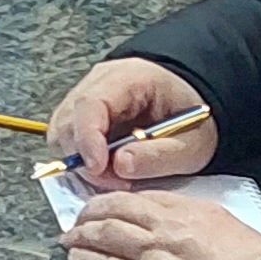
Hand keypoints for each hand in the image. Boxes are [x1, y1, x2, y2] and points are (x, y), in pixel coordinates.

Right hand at [47, 56, 215, 187]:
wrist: (196, 103)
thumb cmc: (194, 117)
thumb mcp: (194, 143)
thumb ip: (160, 155)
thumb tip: (120, 165)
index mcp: (130, 78)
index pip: (90, 104)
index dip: (88, 139)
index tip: (99, 169)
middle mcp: (101, 82)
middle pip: (68, 119)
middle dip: (84, 158)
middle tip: (115, 181)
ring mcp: (88, 96)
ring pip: (63, 133)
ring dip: (82, 162)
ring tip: (116, 177)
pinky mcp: (84, 116)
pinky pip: (70, 140)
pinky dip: (83, 160)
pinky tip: (108, 170)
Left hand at [63, 189, 260, 259]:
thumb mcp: (224, 224)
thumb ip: (192, 217)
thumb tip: (168, 217)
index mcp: (186, 209)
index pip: (138, 197)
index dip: (112, 200)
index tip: (101, 204)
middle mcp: (166, 228)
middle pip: (114, 212)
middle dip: (89, 215)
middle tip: (77, 220)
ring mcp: (155, 258)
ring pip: (105, 238)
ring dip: (81, 237)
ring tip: (70, 239)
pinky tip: (78, 259)